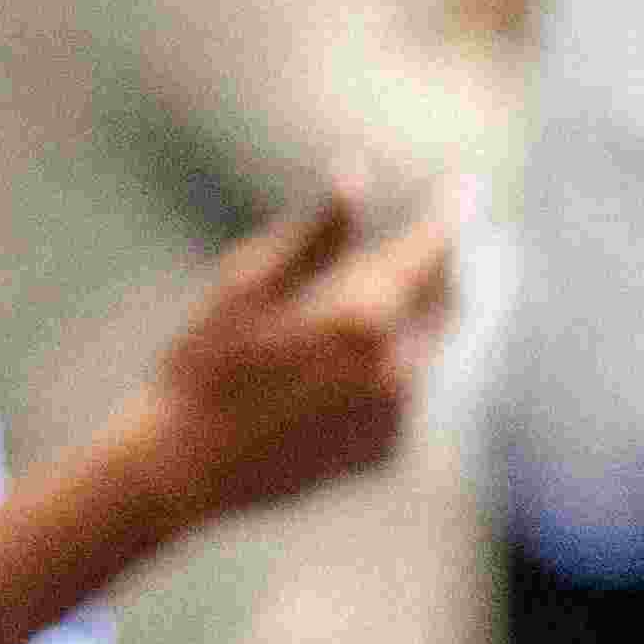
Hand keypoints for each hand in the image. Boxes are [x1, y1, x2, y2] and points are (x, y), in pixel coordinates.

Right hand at [117, 184, 462, 536]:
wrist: (182, 470)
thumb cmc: (204, 365)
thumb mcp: (245, 283)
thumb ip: (314, 232)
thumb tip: (355, 173)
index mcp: (363, 318)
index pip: (431, 251)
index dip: (450, 213)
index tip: (461, 186)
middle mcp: (396, 371)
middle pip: (449, 301)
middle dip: (446, 264)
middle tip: (441, 233)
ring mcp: (396, 418)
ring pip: (433, 350)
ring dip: (426, 314)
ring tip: (416, 284)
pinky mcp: (386, 453)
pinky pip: (412, 394)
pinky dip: (402, 363)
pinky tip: (377, 351)